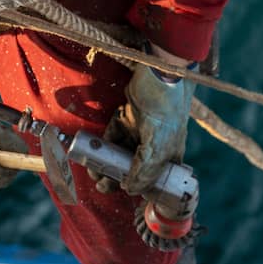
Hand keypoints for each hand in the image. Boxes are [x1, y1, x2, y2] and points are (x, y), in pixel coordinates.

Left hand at [92, 61, 194, 195]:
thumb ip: (146, 168)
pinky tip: (94, 153)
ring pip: (121, 153)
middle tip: (101, 184)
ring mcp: (140, 130)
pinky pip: (113, 135)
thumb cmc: (166, 108)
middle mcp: (155, 145)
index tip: (123, 191)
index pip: (154, 178)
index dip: (139, 187)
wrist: (158, 72)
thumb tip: (130, 189)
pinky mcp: (127, 117)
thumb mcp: (158, 142)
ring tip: (94, 172)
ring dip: (107, 164)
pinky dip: (104, 145)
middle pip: (134, 167)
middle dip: (117, 177)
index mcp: (168, 154)